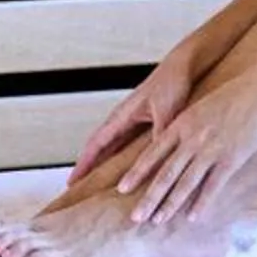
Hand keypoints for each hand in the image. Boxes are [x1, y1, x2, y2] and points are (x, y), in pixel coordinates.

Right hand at [73, 55, 194, 177]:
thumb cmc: (173, 82)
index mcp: (122, 116)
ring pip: (113, 148)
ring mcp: (134, 121)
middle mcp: (123, 119)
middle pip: (100, 149)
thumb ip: (158, 133)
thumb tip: (153, 160)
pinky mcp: (146, 122)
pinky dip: (123, 158)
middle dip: (88, 168)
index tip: (71, 182)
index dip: (83, 164)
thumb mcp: (166, 111)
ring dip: (104, 165)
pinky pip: (128, 145)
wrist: (184, 66)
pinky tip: (128, 172)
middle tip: (80, 191)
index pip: (95, 144)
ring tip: (99, 187)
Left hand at [115, 60, 256, 225]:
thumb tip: (177, 143)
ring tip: (158, 220)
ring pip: (185, 183)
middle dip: (148, 198)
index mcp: (183, 123)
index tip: (122, 188)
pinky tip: (192, 217)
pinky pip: (213, 186)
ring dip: (170, 204)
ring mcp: (212, 149)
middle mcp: (192, 138)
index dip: (137, 173)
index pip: (152, 153)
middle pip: (165, 173)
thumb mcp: (203, 106)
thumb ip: (188, 125)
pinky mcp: (232, 158)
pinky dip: (201, 203)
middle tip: (135, 217)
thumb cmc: (237, 93)